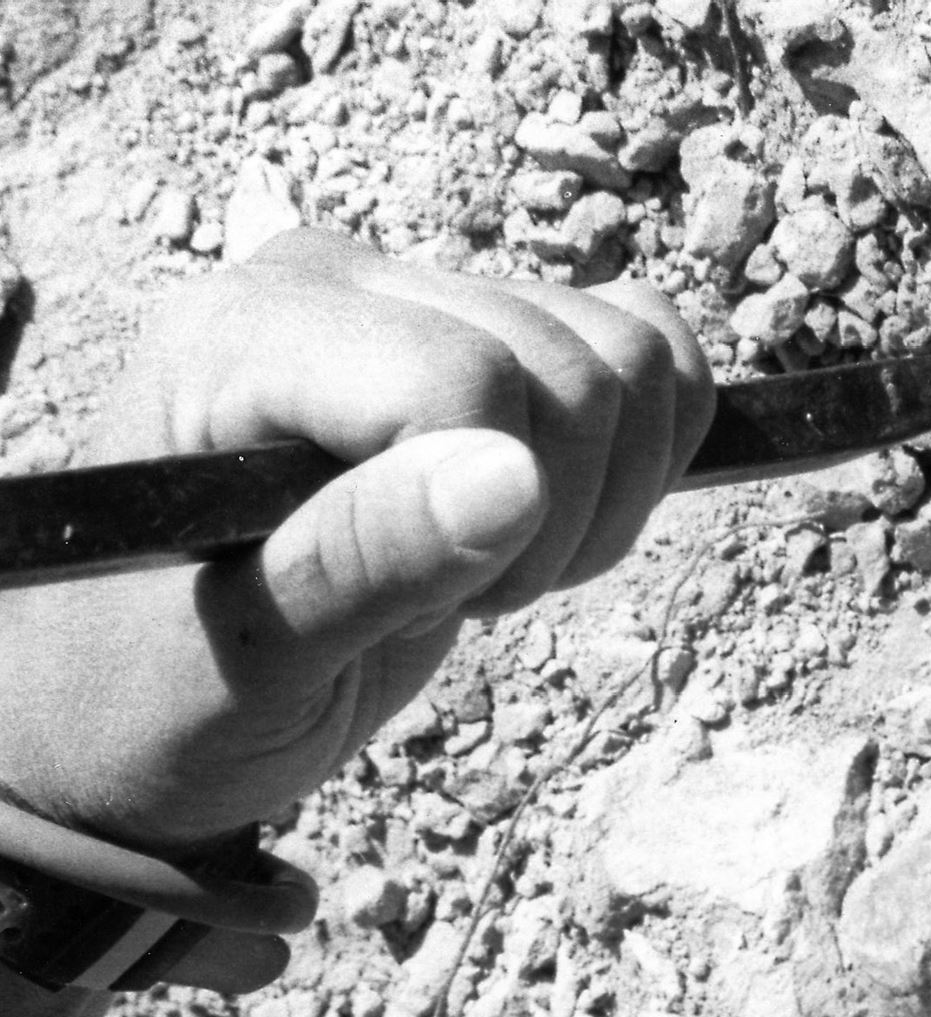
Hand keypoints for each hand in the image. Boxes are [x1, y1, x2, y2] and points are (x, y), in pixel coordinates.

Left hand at [0, 229, 714, 852]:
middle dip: (563, 518)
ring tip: (498, 564)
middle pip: (573, 367)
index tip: (440, 608)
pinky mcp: (490, 330)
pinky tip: (561, 518)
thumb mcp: (253, 657)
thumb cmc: (171, 687)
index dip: (505, 516)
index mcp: (245, 337)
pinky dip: (650, 449)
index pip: (471, 377)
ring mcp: (420, 298)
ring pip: (631, 356)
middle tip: (463, 599)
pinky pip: (646, 347)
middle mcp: (337, 284)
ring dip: (607, 494)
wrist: (159, 696)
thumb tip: (517, 479)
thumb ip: (368, 559)